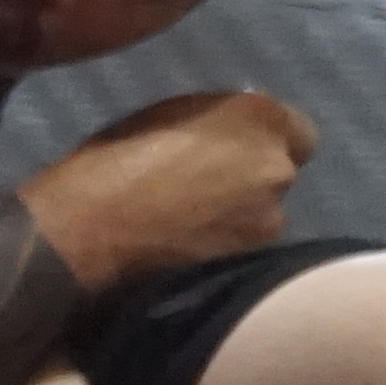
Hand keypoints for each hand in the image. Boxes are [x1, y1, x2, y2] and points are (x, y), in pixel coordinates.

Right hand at [15, 88, 315, 294]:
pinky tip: (189, 252)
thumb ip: (215, 124)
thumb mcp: (168, 116)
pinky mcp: (250, 268)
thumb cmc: (115, 161)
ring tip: (189, 226)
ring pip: (263, 218)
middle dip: (251, 181)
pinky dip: (223, 250)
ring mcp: (268, 225)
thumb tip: (230, 136)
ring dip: (238, 219)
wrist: (87, 235)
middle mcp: (277, 170)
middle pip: (279, 176)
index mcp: (260, 118)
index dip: (266, 143)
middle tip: (206, 189)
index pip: (299, 132)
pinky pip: (246, 252)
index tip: (236, 150)